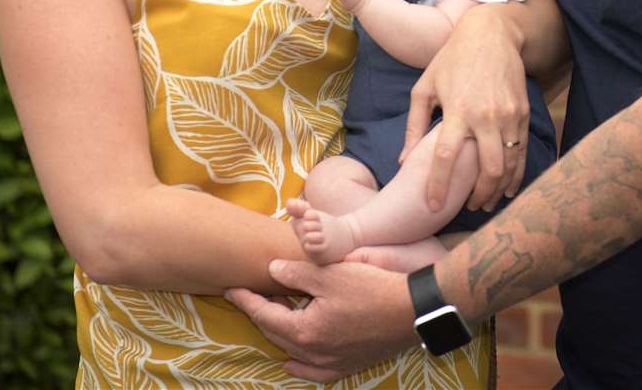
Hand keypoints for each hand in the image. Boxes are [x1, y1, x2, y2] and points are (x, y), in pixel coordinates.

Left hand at [226, 258, 413, 380]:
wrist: (410, 311)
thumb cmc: (371, 289)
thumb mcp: (331, 274)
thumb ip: (297, 274)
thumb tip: (271, 271)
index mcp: (305, 330)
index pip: (265, 315)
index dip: (246, 300)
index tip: (231, 289)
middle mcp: (313, 353)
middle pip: (275, 334)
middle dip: (260, 314)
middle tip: (251, 296)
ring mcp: (330, 363)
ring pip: (292, 352)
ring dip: (278, 333)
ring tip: (273, 314)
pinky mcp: (346, 366)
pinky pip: (313, 372)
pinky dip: (298, 365)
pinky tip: (292, 361)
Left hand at [405, 5, 529, 212]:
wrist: (491, 34)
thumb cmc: (451, 59)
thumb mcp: (424, 87)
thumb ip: (413, 125)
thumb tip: (403, 161)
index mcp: (457, 110)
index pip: (445, 157)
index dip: (438, 185)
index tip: (432, 206)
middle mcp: (485, 116)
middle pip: (487, 169)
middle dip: (478, 195)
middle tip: (469, 207)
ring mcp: (508, 115)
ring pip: (508, 165)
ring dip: (498, 189)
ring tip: (486, 203)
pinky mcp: (522, 113)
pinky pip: (521, 151)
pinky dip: (516, 174)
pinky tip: (507, 187)